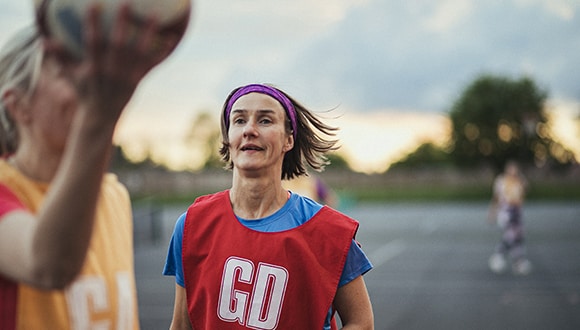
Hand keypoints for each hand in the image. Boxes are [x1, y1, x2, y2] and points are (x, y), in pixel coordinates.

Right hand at [44, 3, 176, 122]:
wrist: (102, 115)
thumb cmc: (85, 91)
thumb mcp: (71, 75)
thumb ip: (61, 57)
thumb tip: (45, 41)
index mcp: (94, 67)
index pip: (92, 42)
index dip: (92, 24)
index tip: (94, 5)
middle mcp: (111, 71)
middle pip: (118, 44)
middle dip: (122, 23)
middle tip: (126, 3)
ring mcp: (127, 76)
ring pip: (138, 53)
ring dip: (147, 34)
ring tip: (154, 16)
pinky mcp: (138, 80)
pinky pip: (151, 64)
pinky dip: (161, 52)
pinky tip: (171, 39)